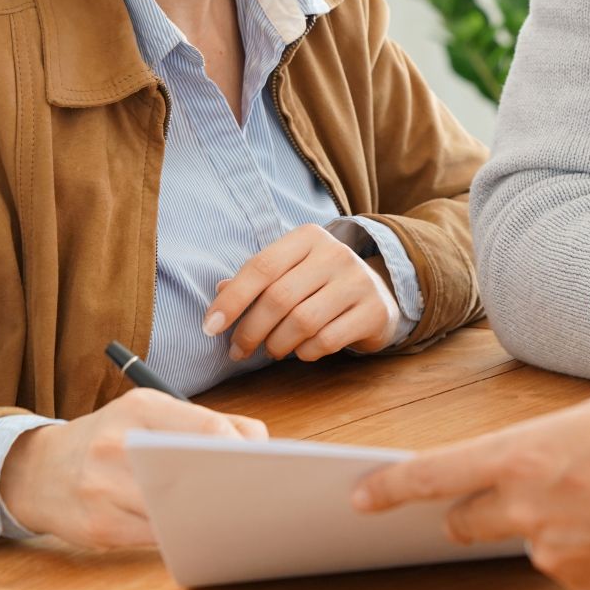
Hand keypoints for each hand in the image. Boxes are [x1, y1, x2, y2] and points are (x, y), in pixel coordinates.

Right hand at [0, 389, 268, 548]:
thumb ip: (204, 422)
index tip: (266, 466)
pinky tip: (200, 534)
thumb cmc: (108, 440)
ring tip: (236, 517)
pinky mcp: (100, 528)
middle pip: (199, 469)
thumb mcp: (147, 414)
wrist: (36, 470)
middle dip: (234, 486)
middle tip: (261, 496)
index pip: (211, 427)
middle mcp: (121, 444)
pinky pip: (159, 539)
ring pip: (181, 510)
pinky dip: (184, 537)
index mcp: (141, 408)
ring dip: (213, 516)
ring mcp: (107, 489)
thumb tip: (263, 444)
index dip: (247, 451)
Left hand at [203, 223, 401, 361]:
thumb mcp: (290, 272)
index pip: (261, 266)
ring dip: (276, 344)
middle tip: (238, 350)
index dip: (232, 300)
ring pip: (302, 322)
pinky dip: (305, 352)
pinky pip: (327, 340)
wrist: (379, 295)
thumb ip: (256, 281)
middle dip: (250, 330)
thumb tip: (220, 293)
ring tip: (271, 350)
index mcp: (308, 237)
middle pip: (279, 298)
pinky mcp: (375, 311)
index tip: (210, 327)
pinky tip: (302, 350)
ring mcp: (359, 281)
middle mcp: (336, 253)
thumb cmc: (320, 285)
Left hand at [352, 394, 589, 589]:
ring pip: (525, 539)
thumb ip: (585, 393)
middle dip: (470, 509)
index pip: (437, 473)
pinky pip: (567, 563)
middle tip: (500, 491)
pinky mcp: (583, 580)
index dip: (391, 485)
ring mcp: (554, 550)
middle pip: (466, 518)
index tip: (360, 494)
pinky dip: (583, 548)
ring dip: (543, 523)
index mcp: (524, 454)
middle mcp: (526, 507)